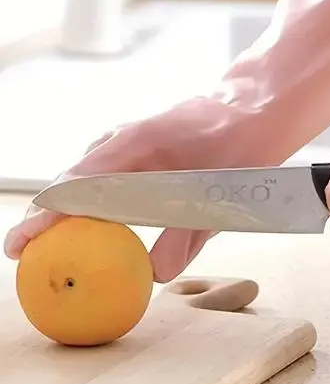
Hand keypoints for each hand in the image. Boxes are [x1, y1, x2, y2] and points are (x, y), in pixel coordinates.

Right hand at [3, 96, 258, 282]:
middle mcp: (122, 140)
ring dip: (73, 210)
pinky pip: (106, 176)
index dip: (46, 217)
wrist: (252, 109)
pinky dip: (96, 200)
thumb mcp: (220, 192)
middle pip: (72, 182)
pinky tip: (103, 224)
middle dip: (47, 218)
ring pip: (88, 179)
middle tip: (26, 255)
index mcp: (135, 144)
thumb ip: (187, 234)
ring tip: (58, 246)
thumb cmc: (238, 144)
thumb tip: (155, 274)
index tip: (21, 244)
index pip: (76, 184)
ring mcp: (127, 141)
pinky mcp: (138, 149)